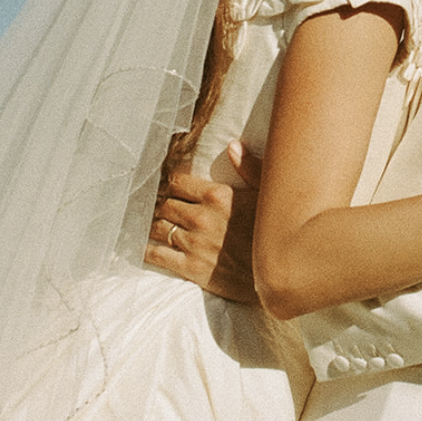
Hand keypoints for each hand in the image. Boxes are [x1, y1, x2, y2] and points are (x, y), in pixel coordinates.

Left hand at [145, 142, 262, 300]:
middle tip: (157, 206)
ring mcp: (194, 243)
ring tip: (148, 223)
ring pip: (157, 227)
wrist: (280, 274)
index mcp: (218, 196)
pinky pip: (158, 255)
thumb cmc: (275, 233)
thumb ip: (250, 168)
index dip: (171, 183)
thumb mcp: (268, 195)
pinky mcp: (191, 268)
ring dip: (151, 224)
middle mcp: (202, 217)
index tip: (169, 186)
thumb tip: (233, 146)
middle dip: (159, 204)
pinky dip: (145, 249)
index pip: (178, 181)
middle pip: (164, 204)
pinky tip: (140, 246)